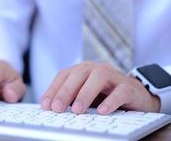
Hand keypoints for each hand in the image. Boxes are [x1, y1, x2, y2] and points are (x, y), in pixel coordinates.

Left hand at [41, 61, 159, 114]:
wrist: (137, 96)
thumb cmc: (105, 96)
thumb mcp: (84, 96)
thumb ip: (70, 98)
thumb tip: (51, 109)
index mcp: (83, 70)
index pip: (64, 75)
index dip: (53, 89)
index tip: (45, 105)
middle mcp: (96, 69)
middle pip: (78, 74)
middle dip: (65, 91)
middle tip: (57, 108)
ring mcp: (114, 76)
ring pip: (98, 77)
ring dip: (85, 93)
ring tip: (77, 110)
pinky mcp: (130, 87)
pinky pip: (120, 91)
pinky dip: (110, 101)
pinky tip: (102, 112)